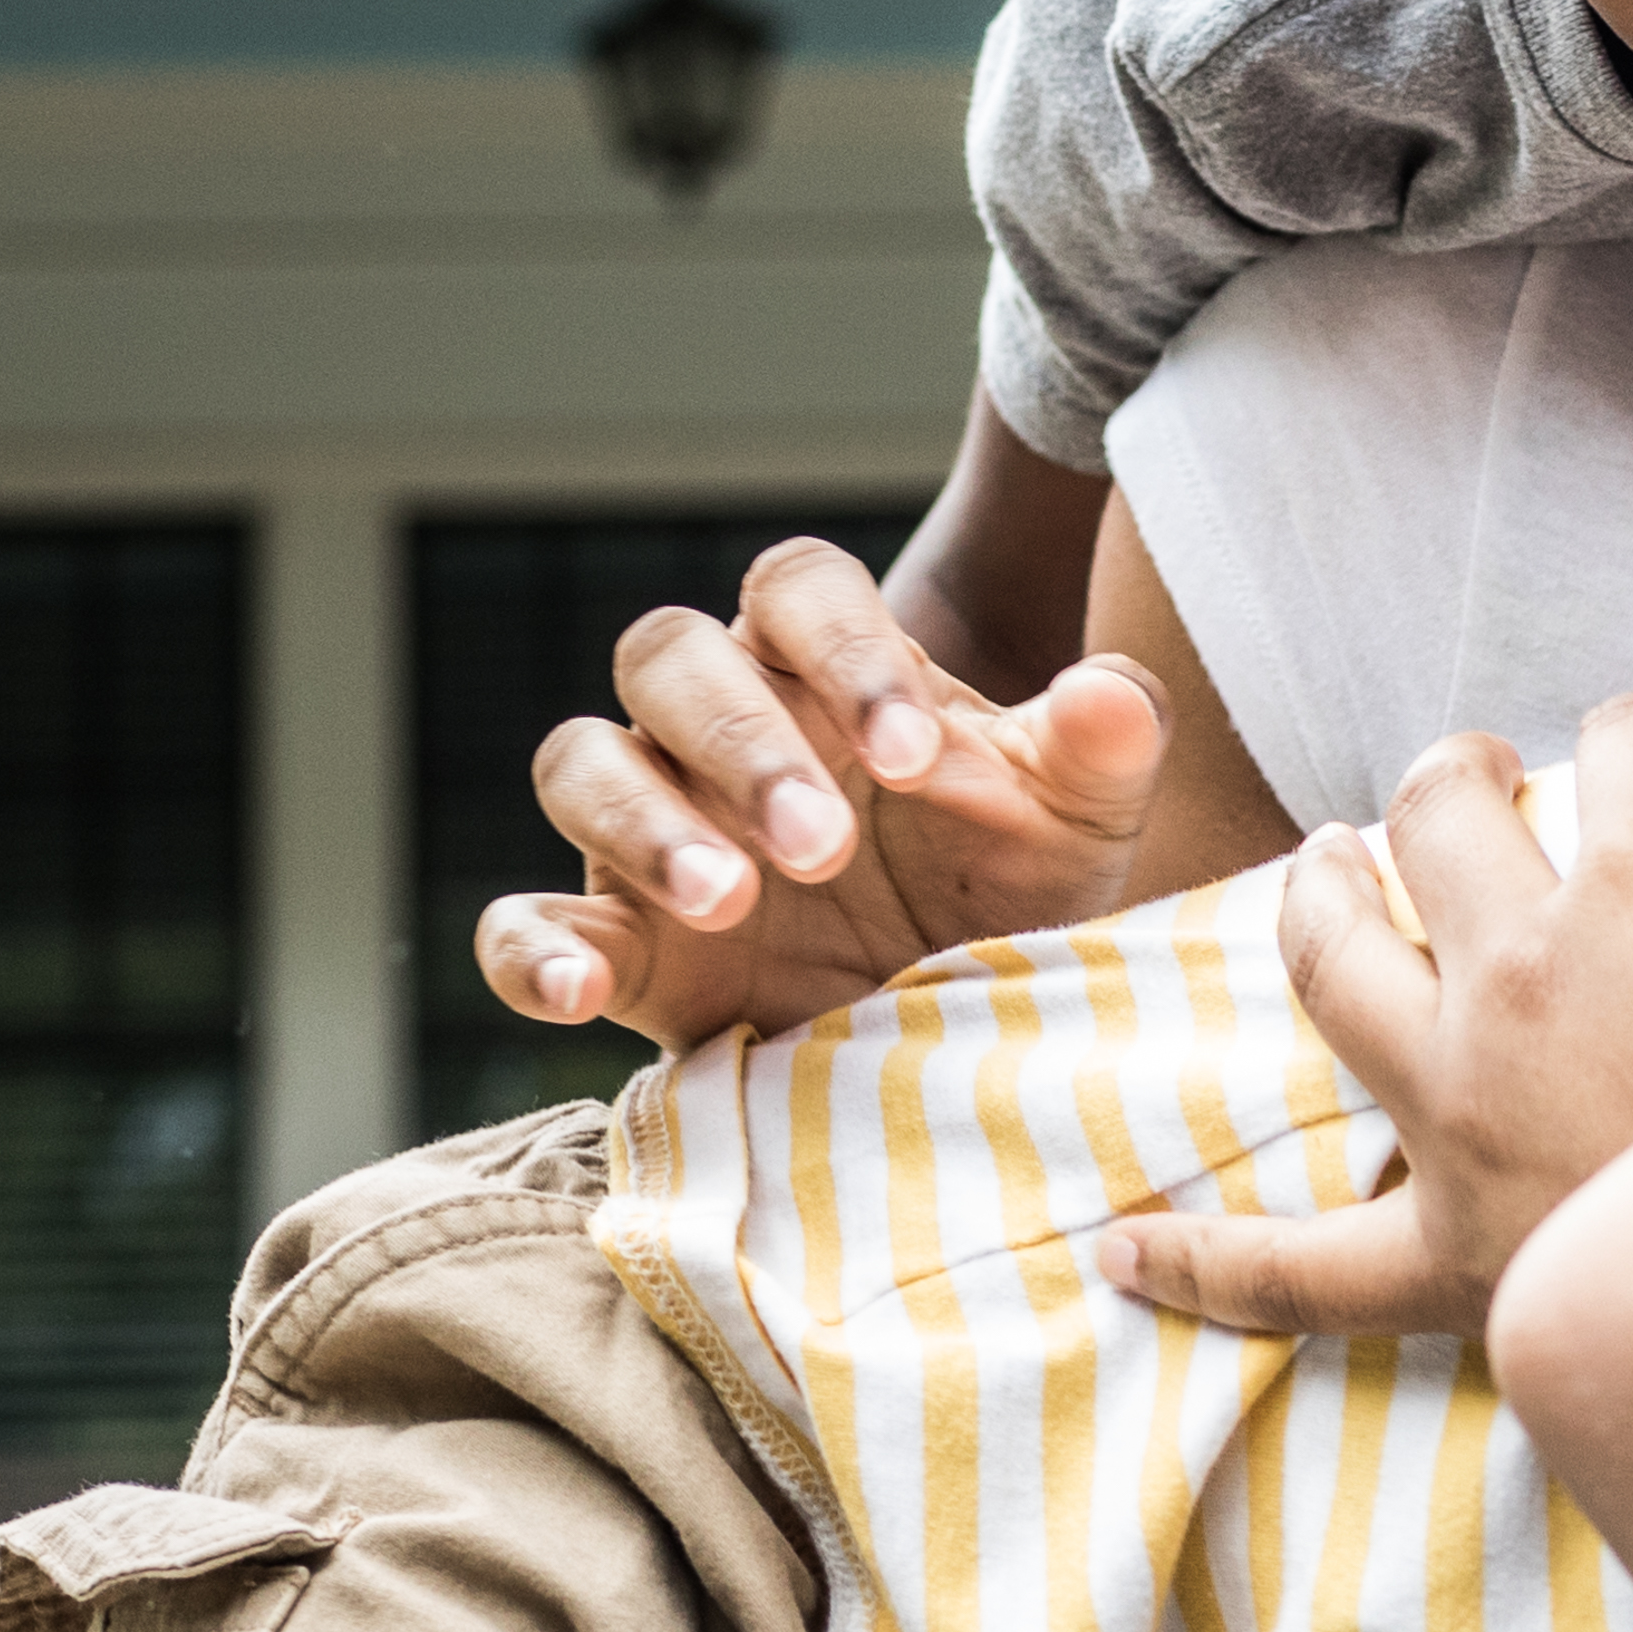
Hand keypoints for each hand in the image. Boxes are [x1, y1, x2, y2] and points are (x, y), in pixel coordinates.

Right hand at [483, 533, 1168, 1051]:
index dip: (842, 651)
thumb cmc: (1014, 897)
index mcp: (827, 669)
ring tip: (731, 900)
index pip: (797, 588)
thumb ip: (1100, 753)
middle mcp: (718, 729)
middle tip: (822, 844)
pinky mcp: (615, 948)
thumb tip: (1112, 695)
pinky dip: (530, 953)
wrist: (972, 1043)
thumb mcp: (1078, 829)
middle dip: (742, 741)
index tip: (912, 756)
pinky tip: (577, 994)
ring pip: (582, 762)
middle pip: (669, 658)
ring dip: (645, 822)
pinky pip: (520, 926)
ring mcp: (648, 832)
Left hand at [1101, 543, 1632, 1340]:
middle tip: (1487, 781)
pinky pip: (1295, 1269)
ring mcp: (1464, 1111)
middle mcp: (1525, 971)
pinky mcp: (1445, 1263)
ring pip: (1332, 964)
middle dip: (1460, 776)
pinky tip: (1119, 1253)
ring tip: (1328, 872)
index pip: (1629, 734)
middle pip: (1441, 813)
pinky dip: (1204, 1264)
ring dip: (1320, 901)